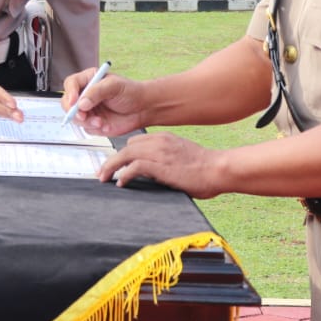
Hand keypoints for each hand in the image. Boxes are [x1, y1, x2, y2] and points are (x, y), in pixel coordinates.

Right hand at [60, 68, 144, 136]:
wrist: (143, 109)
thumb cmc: (131, 92)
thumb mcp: (114, 86)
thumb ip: (96, 92)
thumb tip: (82, 103)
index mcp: (89, 80)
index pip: (71, 84)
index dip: (70, 93)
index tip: (75, 102)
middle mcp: (85, 95)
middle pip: (68, 103)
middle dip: (74, 111)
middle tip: (83, 116)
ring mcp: (88, 110)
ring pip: (75, 118)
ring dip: (87, 122)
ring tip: (101, 122)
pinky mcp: (92, 123)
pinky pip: (85, 128)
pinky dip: (94, 129)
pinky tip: (106, 125)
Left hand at [96, 132, 222, 197]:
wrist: (219, 169)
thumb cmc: (204, 168)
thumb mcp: (181, 156)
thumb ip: (165, 160)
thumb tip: (152, 173)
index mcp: (164, 138)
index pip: (135, 142)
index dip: (123, 154)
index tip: (114, 165)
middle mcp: (159, 142)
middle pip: (126, 147)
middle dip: (112, 160)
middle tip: (102, 173)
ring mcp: (159, 153)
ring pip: (125, 154)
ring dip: (111, 166)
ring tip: (104, 178)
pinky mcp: (161, 166)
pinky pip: (134, 167)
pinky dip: (124, 174)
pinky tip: (120, 183)